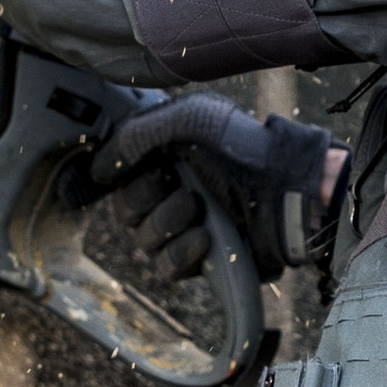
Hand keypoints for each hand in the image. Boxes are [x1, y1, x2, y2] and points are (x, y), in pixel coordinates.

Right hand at [90, 93, 341, 277]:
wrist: (290, 187)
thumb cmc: (244, 147)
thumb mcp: (188, 119)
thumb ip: (133, 136)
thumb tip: (96, 169)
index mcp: (162, 159)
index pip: (116, 178)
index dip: (123, 177)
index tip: (151, 167)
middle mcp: (170, 192)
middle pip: (126, 212)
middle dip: (146, 200)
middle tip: (180, 187)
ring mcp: (187, 227)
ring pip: (145, 241)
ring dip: (167, 224)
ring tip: (198, 208)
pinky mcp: (203, 258)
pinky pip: (168, 267)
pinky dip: (181, 252)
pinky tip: (203, 237)